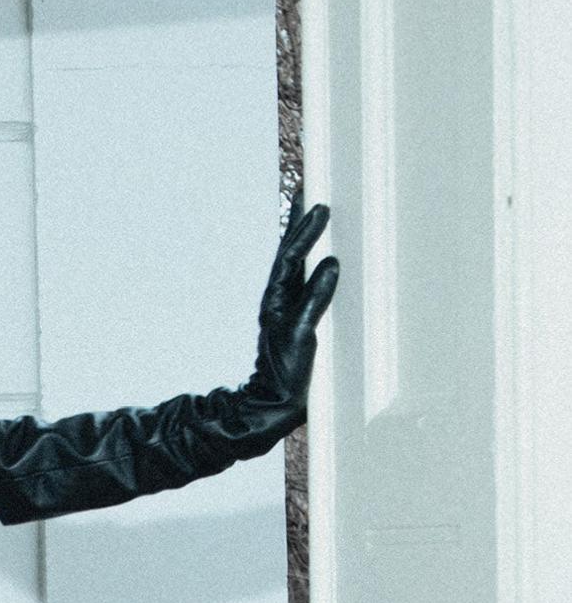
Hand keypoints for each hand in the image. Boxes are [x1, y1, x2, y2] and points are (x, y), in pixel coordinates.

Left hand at [247, 194, 339, 422]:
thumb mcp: (300, 335)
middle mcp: (281, 301)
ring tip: (320, 213)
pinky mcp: (301, 322)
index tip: (319, 205)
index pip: (291, 256)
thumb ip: (314, 299)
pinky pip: (310, 284)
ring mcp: (289, 311)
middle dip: (303, 224)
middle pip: (293, 254)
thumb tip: (330, 264)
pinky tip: (328, 256)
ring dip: (309, 240)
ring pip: (300, 266)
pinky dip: (317, 264)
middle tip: (315, 193)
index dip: (304, 230)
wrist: (272, 409)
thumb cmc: (284, 377)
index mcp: (277, 300)